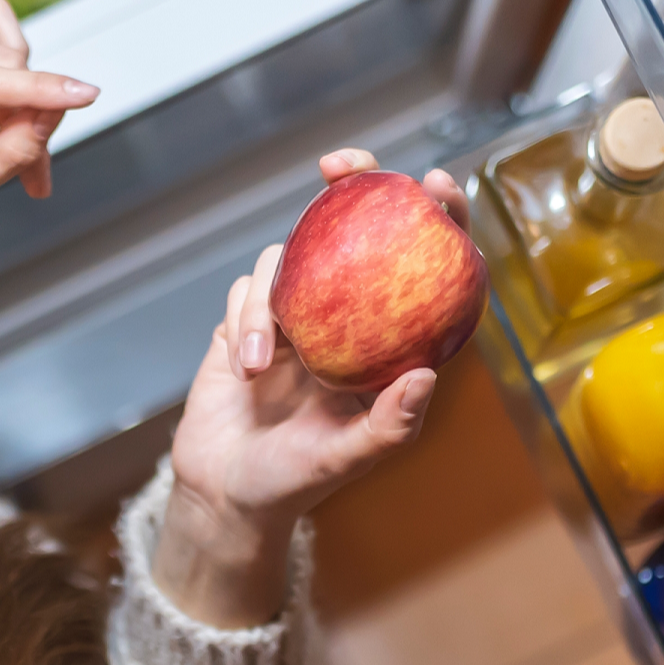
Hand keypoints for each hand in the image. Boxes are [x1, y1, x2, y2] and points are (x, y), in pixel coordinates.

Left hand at [0, 0, 99, 275]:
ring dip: (22, 98)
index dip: (32, 90)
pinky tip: (1, 104)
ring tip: (16, 145)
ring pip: (1, 46)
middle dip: (27, 114)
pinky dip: (12, 68)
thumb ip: (13, 151)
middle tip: (32, 170)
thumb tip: (59, 106)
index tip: (86, 96)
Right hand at [153, 149, 456, 627]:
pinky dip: (243, 324)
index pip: (423, 266)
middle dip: (349, 189)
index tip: (432, 185)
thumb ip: (389, 426)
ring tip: (260, 368)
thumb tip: (426, 375)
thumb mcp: (348, 461)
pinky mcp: (245, 321)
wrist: (225, 495)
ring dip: (268, 308)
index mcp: (385, 343)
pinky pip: (246, 292)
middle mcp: (344, 320)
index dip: (437, 218)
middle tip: (339, 168)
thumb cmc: (296, 482)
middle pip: (351, 231)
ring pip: (285, 261)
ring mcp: (294, 316)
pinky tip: (244, 371)